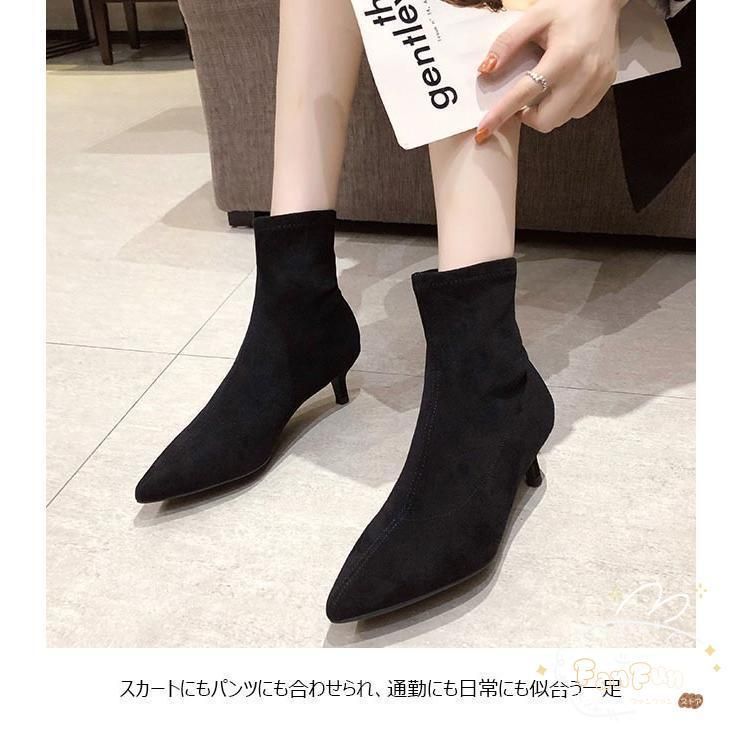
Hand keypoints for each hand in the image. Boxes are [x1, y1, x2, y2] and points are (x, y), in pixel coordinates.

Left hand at [475, 0, 626, 142]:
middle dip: (528, 117)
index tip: (484, 130)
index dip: (501, 114)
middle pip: (547, 120)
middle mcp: (583, 74)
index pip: (524, 94)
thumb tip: (485, 70)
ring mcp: (597, 82)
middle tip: (522, 103)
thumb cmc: (568, 6)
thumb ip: (507, 43)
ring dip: (546, 113)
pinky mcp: (606, 85)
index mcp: (563, 56)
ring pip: (563, 119)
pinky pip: (579, 111)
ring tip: (544, 90)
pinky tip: (562, 88)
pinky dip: (564, 108)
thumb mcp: (534, 16)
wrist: (605, 0)